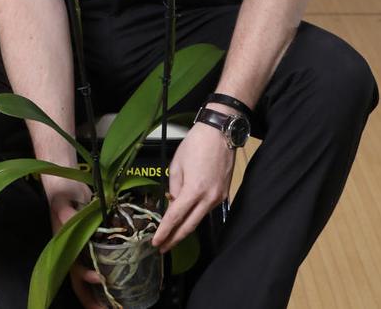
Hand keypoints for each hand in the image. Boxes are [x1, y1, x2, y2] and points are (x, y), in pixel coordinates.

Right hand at [44, 177, 104, 308]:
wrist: (66, 179)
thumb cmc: (62, 192)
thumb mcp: (63, 201)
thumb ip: (65, 214)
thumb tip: (68, 223)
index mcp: (65, 245)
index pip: (75, 269)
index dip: (87, 276)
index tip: (102, 277)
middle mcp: (73, 250)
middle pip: (80, 281)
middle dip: (92, 299)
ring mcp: (81, 246)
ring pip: (89, 274)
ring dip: (99, 289)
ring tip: (114, 302)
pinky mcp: (91, 239)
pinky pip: (98, 259)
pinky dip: (106, 269)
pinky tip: (120, 275)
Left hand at [151, 122, 235, 253]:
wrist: (220, 132)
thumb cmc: (196, 143)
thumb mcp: (177, 164)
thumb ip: (174, 187)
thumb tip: (174, 202)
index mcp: (194, 190)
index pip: (176, 217)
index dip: (165, 231)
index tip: (156, 242)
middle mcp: (209, 198)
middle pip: (190, 226)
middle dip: (175, 239)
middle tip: (163, 247)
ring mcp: (218, 197)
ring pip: (199, 219)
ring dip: (185, 228)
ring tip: (172, 235)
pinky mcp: (224, 194)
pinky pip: (207, 209)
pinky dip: (196, 214)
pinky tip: (187, 216)